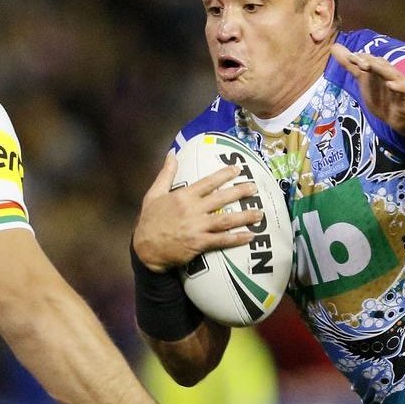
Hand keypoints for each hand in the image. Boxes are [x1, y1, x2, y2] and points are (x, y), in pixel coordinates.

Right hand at [132, 152, 263, 271]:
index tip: (238, 169)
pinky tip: (250, 236)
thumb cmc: (149, 221)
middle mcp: (193, 209)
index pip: (208, 182)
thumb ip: (165, 174)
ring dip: (245, 216)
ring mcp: (197, 227)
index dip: (224, 174)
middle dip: (240, 192)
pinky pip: (222, 240)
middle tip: (254, 188)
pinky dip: (237, 238)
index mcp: (183, 196)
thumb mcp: (153, 194)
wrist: (145, 249)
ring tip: (259, 213)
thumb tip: (172, 154)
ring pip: (226, 219)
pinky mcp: (199, 243)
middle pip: (222, 198)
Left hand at [332, 43, 404, 136]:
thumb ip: (351, 66)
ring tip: (370, 65)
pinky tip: (391, 85)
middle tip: (355, 59)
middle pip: (379, 64)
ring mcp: (399, 84)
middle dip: (368, 61)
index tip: (348, 56)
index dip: (358, 58)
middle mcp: (389, 74)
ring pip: (390, 73)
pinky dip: (399, 86)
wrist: (404, 119)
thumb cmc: (384, 98)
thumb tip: (334, 47)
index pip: (368, 61)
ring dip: (380, 69)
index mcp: (378, 71)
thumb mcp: (364, 82)